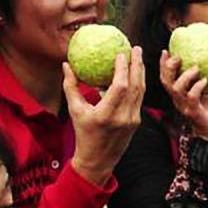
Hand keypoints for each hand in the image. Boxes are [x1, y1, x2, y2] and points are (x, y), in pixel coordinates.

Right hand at [63, 44, 145, 184]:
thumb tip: (66, 64)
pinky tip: (135, 72)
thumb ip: (71, 86)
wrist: (99, 159)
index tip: (121, 53)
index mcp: (106, 115)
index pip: (120, 87)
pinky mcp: (137, 121)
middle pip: (135, 86)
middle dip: (137, 65)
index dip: (123, 69)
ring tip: (138, 56)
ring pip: (140, 92)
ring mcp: (132, 120)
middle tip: (135, 48)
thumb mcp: (74, 110)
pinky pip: (139, 98)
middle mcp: (122, 117)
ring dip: (141, 72)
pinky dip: (137, 84)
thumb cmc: (83, 134)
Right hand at [159, 51, 207, 142]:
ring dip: (185, 76)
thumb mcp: (204, 91)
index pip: (165, 77)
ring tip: (195, 67)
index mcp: (177, 94)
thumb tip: (205, 61)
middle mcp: (177, 99)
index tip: (166, 50)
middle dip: (168, 67)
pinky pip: (192, 96)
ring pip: (176, 88)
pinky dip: (198, 86)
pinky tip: (205, 80)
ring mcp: (183, 106)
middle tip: (177, 56)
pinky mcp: (192, 111)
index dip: (162, 64)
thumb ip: (200, 79)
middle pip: (166, 81)